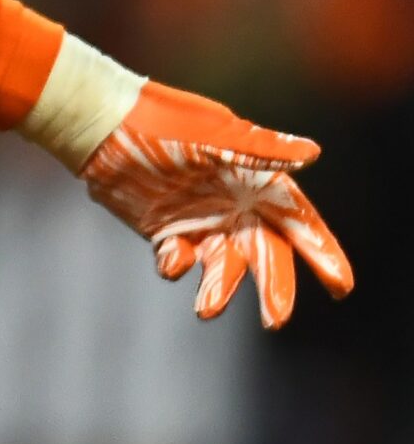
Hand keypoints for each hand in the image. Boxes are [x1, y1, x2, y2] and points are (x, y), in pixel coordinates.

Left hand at [81, 80, 352, 326]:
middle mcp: (234, 206)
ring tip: (207, 309)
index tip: (341, 286)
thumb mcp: (213, 134)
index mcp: (255, 181)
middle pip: (266, 254)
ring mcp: (201, 221)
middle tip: (276, 321)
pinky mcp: (166, 231)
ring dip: (220, 289)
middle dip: (275, 287)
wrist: (102, 125)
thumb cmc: (161, 122)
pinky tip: (172, 262)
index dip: (321, 251)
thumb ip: (261, 149)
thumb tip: (313, 153)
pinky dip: (178, 266)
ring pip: (224, 266)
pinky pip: (181, 260)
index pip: (298, 221)